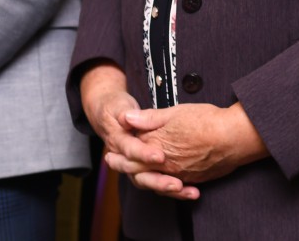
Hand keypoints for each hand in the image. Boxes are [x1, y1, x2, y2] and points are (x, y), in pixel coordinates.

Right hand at [79, 63, 172, 193]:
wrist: (108, 116)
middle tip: (176, 183)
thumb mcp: (122, 108)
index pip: (132, 152)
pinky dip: (175, 189)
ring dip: (167, 188)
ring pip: (150, 182)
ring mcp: (139, 166)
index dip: (144, 154)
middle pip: (141, 175)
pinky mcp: (150, 169)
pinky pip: (160, 183)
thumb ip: (130, 114)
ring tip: (184, 188)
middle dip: (159, 180)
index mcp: (120, 143)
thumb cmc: (117, 110)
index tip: (160, 156)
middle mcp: (128, 159)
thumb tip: (127, 116)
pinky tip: (191, 191)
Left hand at [105, 103, 267, 199]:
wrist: (234, 137)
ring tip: (138, 175)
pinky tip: (166, 181)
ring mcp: (179, 172)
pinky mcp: (193, 178)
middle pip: (138, 166)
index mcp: (158, 142)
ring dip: (142, 175)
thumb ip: (150, 117)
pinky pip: (173, 186)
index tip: (112, 144)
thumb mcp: (176, 112)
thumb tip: (127, 118)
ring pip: (154, 179)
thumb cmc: (208, 121)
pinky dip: (166, 185)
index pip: (133, 146)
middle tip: (112, 161)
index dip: (121, 145)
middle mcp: (165, 162)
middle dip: (123, 164)